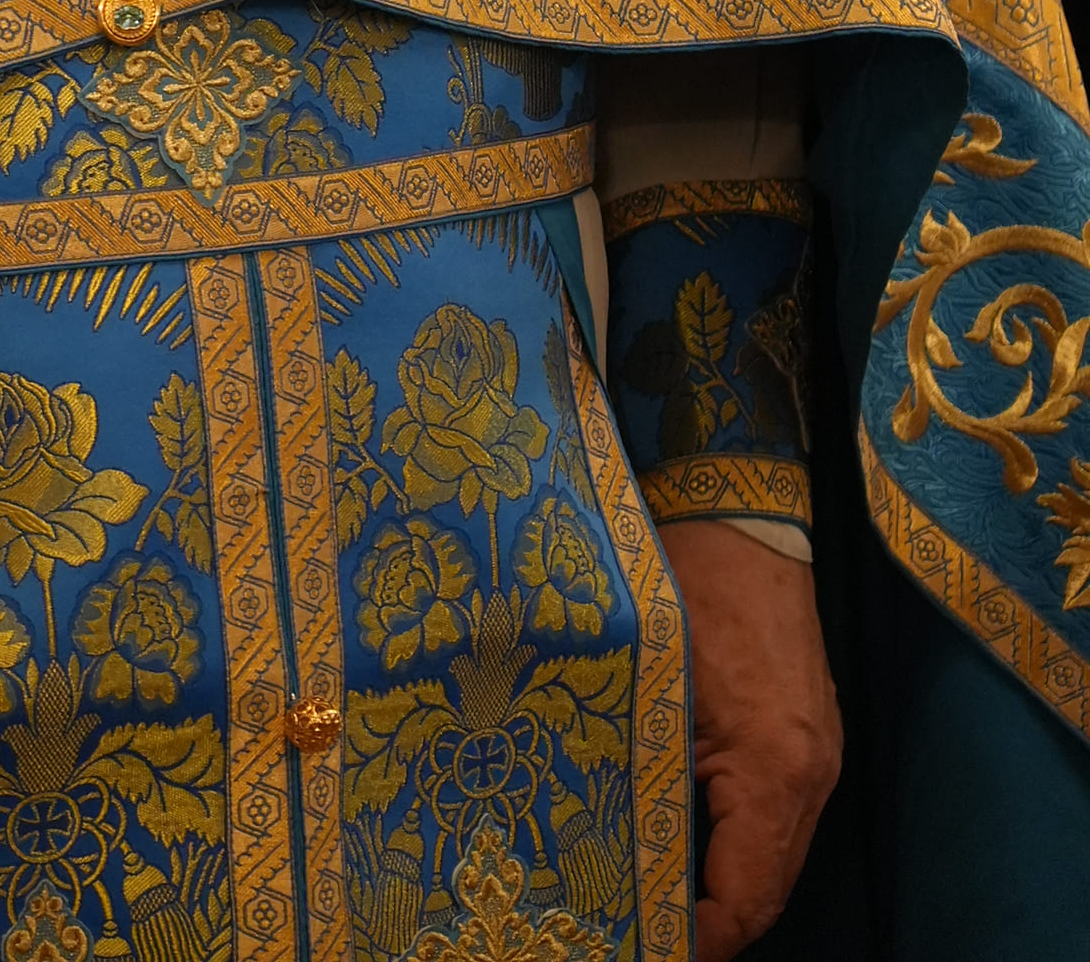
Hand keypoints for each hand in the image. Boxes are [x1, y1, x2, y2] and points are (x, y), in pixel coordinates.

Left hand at [662, 522, 841, 959]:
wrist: (740, 509)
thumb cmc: (685, 580)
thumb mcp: (646, 681)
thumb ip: (637, 768)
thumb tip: (608, 845)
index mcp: (774, 768)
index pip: (745, 898)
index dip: (698, 937)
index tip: (644, 942)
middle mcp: (810, 772)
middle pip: (766, 888)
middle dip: (711, 923)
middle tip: (644, 929)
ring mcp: (818, 753)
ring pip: (774, 854)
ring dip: (724, 885)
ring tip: (656, 897)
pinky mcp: (809, 732)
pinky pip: (779, 814)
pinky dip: (739, 841)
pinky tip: (686, 838)